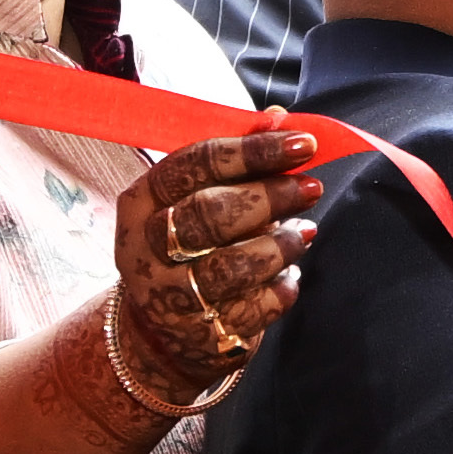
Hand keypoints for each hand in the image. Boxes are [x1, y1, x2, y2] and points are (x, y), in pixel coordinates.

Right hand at [112, 117, 325, 402]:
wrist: (162, 334)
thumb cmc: (189, 248)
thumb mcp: (196, 199)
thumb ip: (236, 160)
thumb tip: (279, 117)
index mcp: (141, 203)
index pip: (193, 164)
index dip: (253, 151)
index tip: (304, 144)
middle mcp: (146, 250)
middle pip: (209, 214)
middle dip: (270, 196)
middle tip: (311, 188)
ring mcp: (170, 298)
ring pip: (233, 265)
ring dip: (280, 245)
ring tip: (303, 233)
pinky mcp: (203, 336)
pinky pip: (256, 307)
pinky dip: (282, 287)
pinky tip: (288, 274)